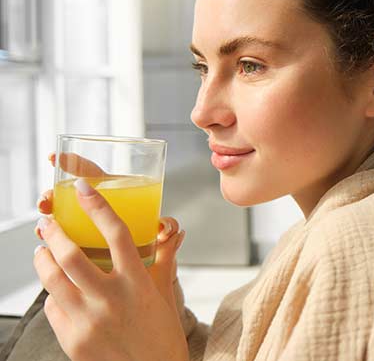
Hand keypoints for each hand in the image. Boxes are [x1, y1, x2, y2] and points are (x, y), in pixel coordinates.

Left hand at [34, 157, 187, 360]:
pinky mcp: (71, 340)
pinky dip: (52, 293)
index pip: (116, 233)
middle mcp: (111, 299)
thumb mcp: (164, 293)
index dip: (98, 207)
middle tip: (48, 221)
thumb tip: (174, 231)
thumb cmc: (162, 335)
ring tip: (42, 250)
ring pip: (53, 280)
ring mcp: (88, 320)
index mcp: (138, 282)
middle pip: (72, 255)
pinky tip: (55, 287)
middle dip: (54, 232)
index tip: (83, 189)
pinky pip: (53, 307)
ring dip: (43, 259)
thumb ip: (164, 260)